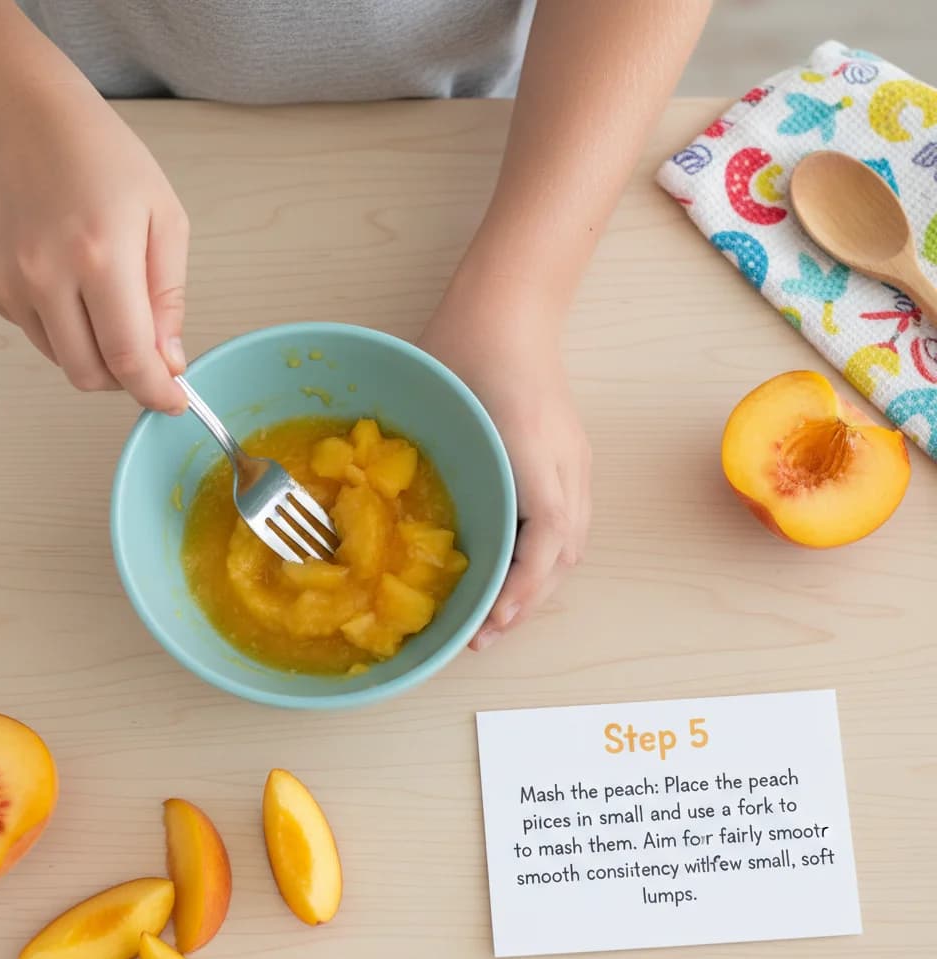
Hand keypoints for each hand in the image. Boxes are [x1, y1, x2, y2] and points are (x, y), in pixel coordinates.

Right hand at [0, 82, 188, 411]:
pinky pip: (37, 335)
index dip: (156, 392)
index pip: (129, 358)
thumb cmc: (104, 161)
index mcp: (101, 257)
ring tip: (108, 304)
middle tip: (148, 357)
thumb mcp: (166, 221)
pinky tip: (72, 284)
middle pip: (90, 374)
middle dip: (127, 380)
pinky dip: (63, 328)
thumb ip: (169, 299)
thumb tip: (169, 361)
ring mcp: (9, 282)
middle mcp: (46, 275)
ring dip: (95, 354)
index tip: (173, 402)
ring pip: (63, 360)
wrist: (24, 119)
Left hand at [418, 283, 590, 649]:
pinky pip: (568, 524)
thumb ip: (432, 464)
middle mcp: (567, 470)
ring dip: (538, 584)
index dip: (520, 591)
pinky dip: (545, 558)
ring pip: (570, 545)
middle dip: (527, 601)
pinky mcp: (570, 460)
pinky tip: (514, 566)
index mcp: (539, 460)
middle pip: (562, 556)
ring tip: (500, 609)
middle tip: (486, 633)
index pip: (546, 544)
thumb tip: (399, 521)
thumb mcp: (441, 409)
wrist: (509, 310)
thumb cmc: (469, 351)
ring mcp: (575, 465)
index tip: (489, 624)